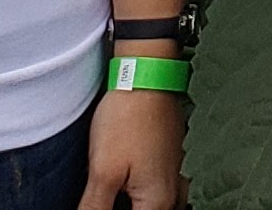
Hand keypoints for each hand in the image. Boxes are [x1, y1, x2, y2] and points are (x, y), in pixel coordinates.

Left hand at [82, 56, 184, 209]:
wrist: (146, 75)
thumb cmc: (128, 119)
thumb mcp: (103, 171)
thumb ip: (95, 208)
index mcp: (159, 203)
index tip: (94, 203)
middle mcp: (175, 195)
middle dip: (118, 206)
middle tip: (99, 195)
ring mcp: (177, 179)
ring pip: (151, 207)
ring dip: (130, 203)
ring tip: (108, 191)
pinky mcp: (171, 164)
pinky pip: (157, 193)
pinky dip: (137, 194)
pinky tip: (121, 184)